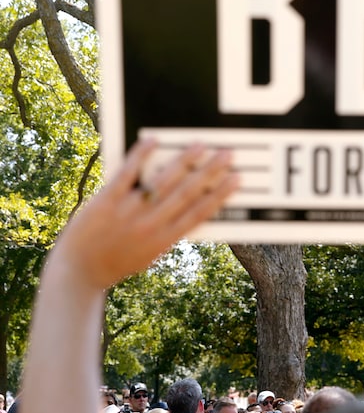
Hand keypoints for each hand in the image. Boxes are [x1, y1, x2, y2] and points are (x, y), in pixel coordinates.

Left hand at [53, 139, 237, 290]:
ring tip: (200, 145)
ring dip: (183, 162)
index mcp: (164, 239)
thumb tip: (191, 210)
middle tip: (226, 155)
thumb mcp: (151, 254)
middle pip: (187, 193)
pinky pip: (127, 174)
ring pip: (162, 182)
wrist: (78, 271)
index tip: (235, 179)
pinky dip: (141, 156)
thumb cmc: (117, 262)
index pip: (199, 213)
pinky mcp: (107, 200)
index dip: (220, 194)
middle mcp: (150, 224)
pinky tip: (154, 141)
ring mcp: (129, 211)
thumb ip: (169, 233)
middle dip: (210, 172)